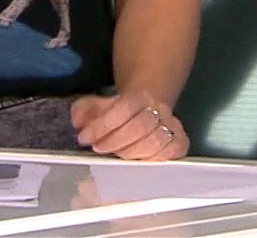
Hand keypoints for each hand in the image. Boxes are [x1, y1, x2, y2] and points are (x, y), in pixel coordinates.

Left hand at [71, 90, 187, 159]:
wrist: (147, 109)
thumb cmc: (119, 113)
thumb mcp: (99, 106)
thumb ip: (84, 110)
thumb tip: (76, 120)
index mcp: (140, 95)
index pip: (125, 106)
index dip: (104, 124)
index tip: (84, 138)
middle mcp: (160, 108)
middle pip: (140, 126)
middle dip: (115, 141)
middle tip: (98, 148)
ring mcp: (173, 126)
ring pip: (155, 142)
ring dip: (130, 152)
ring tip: (115, 155)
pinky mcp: (180, 143)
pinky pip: (170, 154)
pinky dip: (151, 160)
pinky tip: (135, 162)